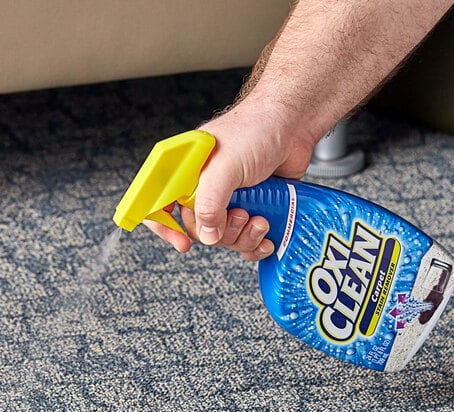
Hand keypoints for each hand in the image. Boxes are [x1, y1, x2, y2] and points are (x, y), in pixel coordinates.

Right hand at [145, 93, 316, 259]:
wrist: (294, 125)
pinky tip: (267, 236)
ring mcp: (229, 201)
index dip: (165, 228)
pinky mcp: (251, 209)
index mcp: (187, 174)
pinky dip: (256, 244)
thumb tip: (207, 235)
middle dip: (222, 233)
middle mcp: (205, 189)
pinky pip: (246, 241)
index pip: (160, 206)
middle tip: (240, 214)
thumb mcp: (226, 167)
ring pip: (225, 239)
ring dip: (244, 237)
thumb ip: (209, 204)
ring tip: (260, 218)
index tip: (182, 243)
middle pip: (198, 230)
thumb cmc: (256, 130)